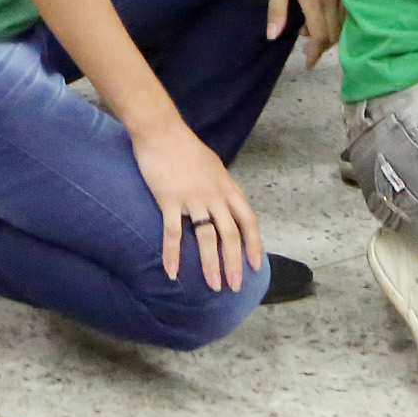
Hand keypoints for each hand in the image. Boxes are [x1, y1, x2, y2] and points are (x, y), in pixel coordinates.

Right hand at [129, 115, 260, 289]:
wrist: (161, 130)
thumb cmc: (185, 147)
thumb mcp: (213, 166)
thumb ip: (222, 187)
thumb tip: (229, 204)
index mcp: (226, 187)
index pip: (248, 220)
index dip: (254, 244)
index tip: (256, 265)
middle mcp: (214, 194)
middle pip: (230, 234)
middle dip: (234, 262)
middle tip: (235, 286)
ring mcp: (192, 197)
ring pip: (206, 237)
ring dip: (211, 264)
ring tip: (213, 286)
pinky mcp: (169, 199)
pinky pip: (173, 232)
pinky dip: (172, 254)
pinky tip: (172, 272)